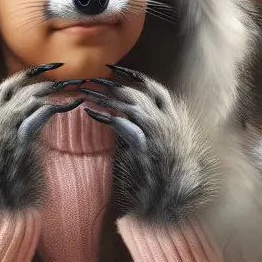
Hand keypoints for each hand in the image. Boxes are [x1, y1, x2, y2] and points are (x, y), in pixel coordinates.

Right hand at [0, 63, 84, 209]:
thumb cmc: (2, 184)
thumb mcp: (0, 153)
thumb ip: (11, 132)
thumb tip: (29, 117)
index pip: (6, 87)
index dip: (27, 75)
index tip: (48, 69)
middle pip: (17, 87)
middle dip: (43, 78)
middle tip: (66, 76)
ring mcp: (2, 129)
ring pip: (30, 97)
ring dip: (55, 92)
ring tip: (75, 90)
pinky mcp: (17, 139)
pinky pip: (39, 114)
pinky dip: (58, 106)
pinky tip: (73, 105)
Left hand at [80, 63, 217, 222]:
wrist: (177, 192)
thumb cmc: (165, 168)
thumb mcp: (160, 142)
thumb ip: (145, 125)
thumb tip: (124, 112)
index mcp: (172, 118)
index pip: (155, 89)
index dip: (135, 77)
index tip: (114, 68)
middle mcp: (167, 122)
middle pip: (138, 94)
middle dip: (113, 85)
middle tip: (91, 81)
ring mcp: (158, 134)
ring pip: (131, 106)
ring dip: (106, 98)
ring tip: (85, 94)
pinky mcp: (146, 147)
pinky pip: (124, 125)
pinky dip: (107, 117)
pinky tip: (90, 113)